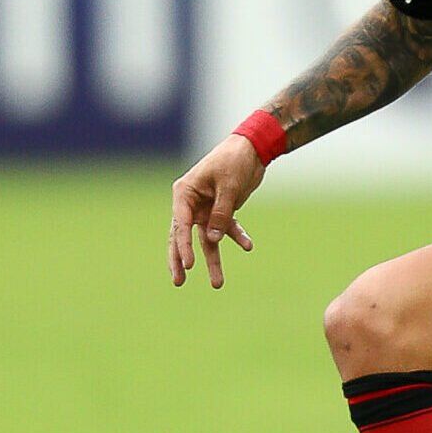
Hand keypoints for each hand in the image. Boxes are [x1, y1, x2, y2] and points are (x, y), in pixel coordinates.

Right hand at [169, 134, 263, 288]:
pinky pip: (225, 230)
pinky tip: (248, 246)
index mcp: (185, 193)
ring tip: (217, 284)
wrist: (253, 148)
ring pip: (205, 240)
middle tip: (178, 282)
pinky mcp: (221, 211)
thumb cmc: (235, 161)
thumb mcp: (229, 187)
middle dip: (182, 260)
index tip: (189, 266)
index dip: (183, 247)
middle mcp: (191, 203)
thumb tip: (212, 240)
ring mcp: (205, 208)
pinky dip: (236, 237)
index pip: (179, 224)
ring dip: (213, 260)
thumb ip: (220, 214)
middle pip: (182, 237)